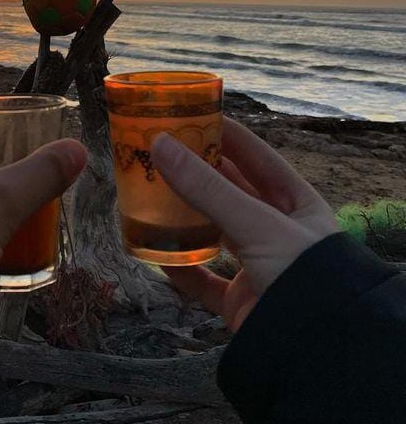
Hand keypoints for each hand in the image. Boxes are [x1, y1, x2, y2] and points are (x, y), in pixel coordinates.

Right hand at [151, 117, 338, 330]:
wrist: (312, 347)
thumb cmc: (301, 271)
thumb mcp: (256, 222)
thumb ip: (207, 187)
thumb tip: (160, 145)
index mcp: (296, 205)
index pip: (258, 158)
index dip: (228, 136)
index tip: (194, 116)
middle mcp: (276, 232)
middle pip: (230, 194)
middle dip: (197, 174)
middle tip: (162, 153)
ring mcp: (256, 266)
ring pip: (212, 233)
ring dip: (183, 218)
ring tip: (151, 195)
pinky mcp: (237, 299)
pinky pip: (200, 278)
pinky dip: (178, 267)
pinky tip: (153, 252)